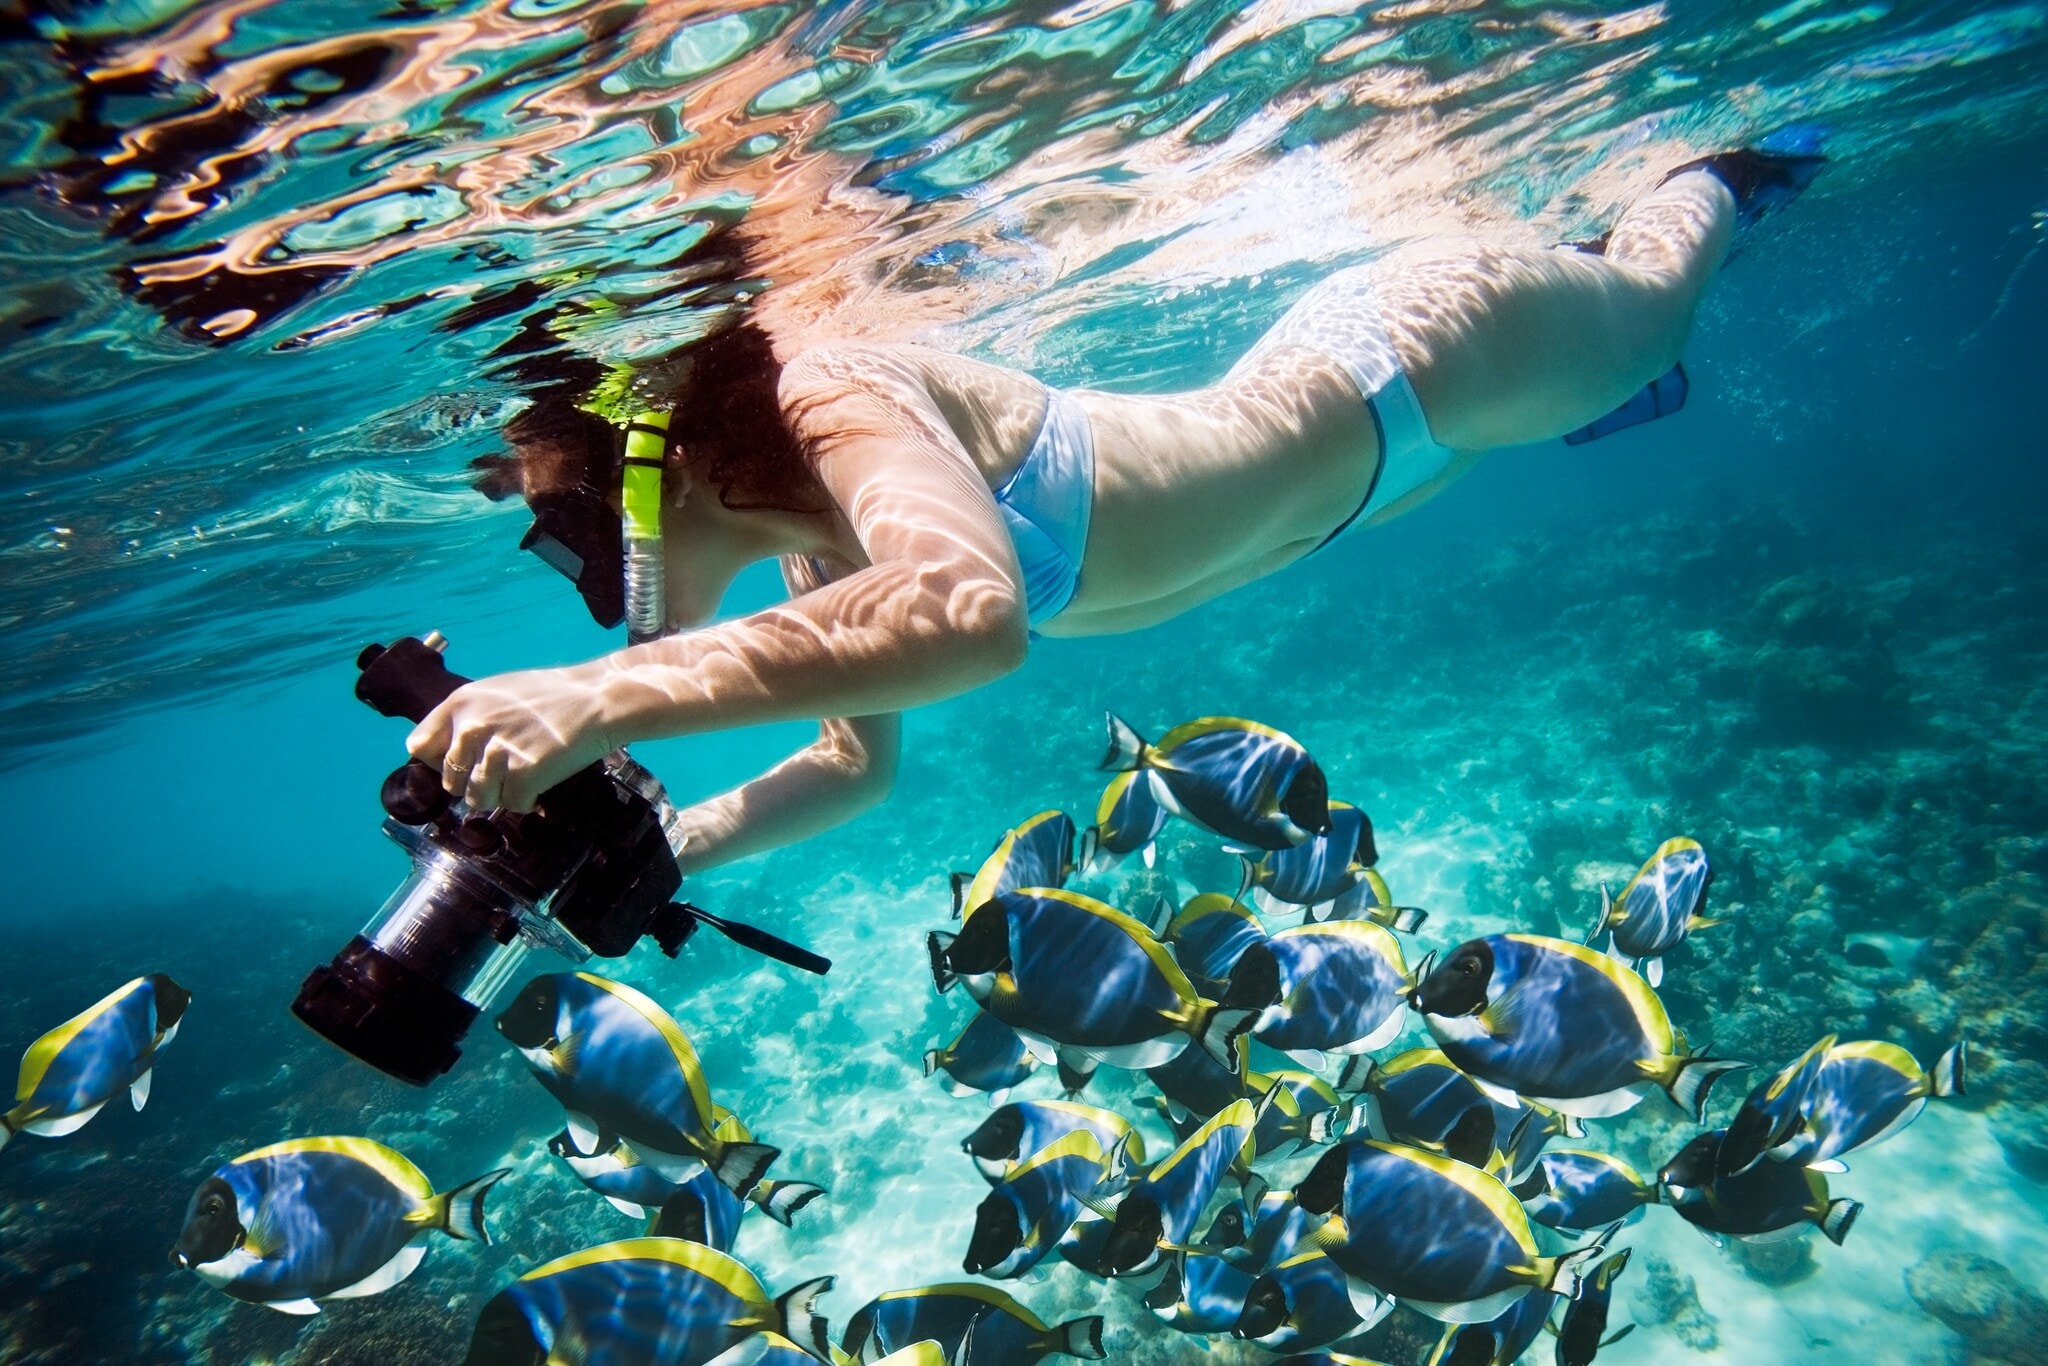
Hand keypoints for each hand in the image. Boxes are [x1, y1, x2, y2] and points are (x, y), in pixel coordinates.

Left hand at [407, 664, 615, 812]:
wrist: (598, 699)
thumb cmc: (551, 695)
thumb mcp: (496, 692)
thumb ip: (467, 718)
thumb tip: (449, 752)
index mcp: (460, 703)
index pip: (419, 747)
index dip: (440, 760)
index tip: (462, 764)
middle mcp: (471, 727)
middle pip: (450, 780)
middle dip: (474, 782)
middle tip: (503, 771)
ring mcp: (496, 753)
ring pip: (477, 799)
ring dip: (501, 794)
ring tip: (523, 775)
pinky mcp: (523, 774)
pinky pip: (513, 805)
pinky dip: (529, 800)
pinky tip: (543, 780)